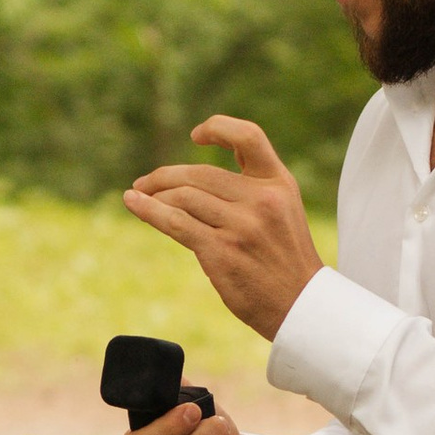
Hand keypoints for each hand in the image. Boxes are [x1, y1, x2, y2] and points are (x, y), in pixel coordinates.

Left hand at [122, 116, 319, 341]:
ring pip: (184, 196)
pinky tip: (133, 203)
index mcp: (279, 183)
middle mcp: (262, 199)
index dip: (218, 128)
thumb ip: (253, 187)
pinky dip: (148, 210)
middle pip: (201, 172)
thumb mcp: (284, 210)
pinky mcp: (221, 251)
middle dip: (165, 176)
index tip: (196, 136)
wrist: (301, 306)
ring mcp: (242, 226)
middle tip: (144, 183)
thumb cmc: (285, 260)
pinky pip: (175, 223)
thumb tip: (199, 175)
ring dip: (154, 195)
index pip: (248, 137)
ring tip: (139, 197)